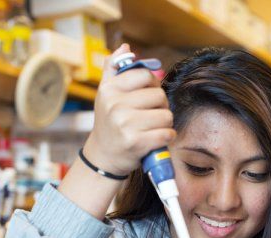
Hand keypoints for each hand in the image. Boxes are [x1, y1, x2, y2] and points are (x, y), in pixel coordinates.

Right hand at [83, 44, 175, 175]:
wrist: (104, 156)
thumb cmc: (110, 122)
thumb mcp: (106, 93)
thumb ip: (114, 68)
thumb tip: (125, 47)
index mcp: (109, 89)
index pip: (145, 75)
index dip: (153, 85)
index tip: (148, 95)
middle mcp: (115, 105)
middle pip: (159, 96)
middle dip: (161, 106)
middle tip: (151, 115)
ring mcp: (125, 124)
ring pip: (166, 116)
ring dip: (165, 123)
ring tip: (153, 127)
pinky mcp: (136, 142)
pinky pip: (166, 133)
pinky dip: (167, 137)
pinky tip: (157, 139)